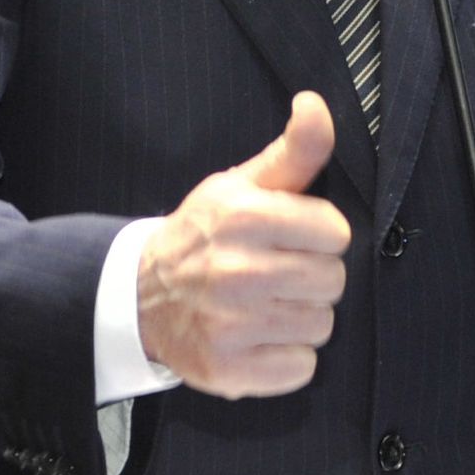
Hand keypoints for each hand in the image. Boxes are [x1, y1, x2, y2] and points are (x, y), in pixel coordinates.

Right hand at [137, 92, 351, 397]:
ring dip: (301, 317)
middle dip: (312, 276)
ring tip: (266, 305)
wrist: (138, 295)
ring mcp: (229, 325)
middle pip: (332, 281)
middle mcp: (235, 271)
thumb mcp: (242, 183)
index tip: (292, 237)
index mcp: (243, 217)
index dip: (319, 234)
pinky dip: (287, 358)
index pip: (335, 232)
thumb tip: (315, 104)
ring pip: (320, 325)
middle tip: (278, 273)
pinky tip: (259, 338)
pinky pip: (301, 369)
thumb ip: (293, 149)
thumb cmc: (206, 234)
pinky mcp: (227, 371)